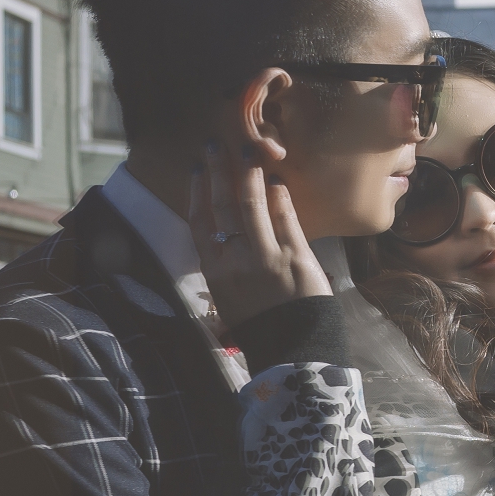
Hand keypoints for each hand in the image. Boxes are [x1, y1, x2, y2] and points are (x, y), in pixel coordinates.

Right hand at [187, 141, 331, 329]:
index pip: (199, 222)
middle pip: (222, 205)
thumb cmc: (260, 327)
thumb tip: (222, 241)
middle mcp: (236, 260)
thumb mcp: (228, 301)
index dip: (197, 192)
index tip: (198, 170)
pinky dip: (281, 197)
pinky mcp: (297, 257)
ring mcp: (267, 256)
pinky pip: (286, 218)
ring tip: (250, 152)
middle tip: (217, 145)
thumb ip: (224, 270)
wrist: (293, 350)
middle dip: (219, 171)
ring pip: (253, 204)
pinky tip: (278, 181)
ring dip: (250, 174)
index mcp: (214, 272)